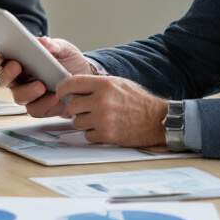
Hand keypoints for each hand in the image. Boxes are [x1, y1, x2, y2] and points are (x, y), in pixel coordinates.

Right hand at [0, 37, 95, 113]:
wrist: (87, 77)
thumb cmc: (70, 61)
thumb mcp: (64, 49)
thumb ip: (53, 45)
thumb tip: (41, 42)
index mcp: (22, 62)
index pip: (3, 60)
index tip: (2, 55)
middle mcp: (22, 80)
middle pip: (6, 80)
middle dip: (9, 74)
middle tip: (18, 67)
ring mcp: (31, 95)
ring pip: (19, 97)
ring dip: (28, 92)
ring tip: (42, 86)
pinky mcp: (43, 108)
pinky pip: (37, 110)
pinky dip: (44, 104)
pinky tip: (55, 97)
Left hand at [50, 75, 166, 146]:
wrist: (157, 120)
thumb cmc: (138, 101)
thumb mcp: (118, 84)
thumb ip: (96, 85)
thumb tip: (74, 87)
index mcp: (104, 85)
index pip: (71, 83)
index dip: (63, 88)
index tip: (61, 92)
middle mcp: (101, 101)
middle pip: (71, 105)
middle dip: (76, 108)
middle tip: (85, 109)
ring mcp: (103, 119)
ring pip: (77, 122)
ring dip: (85, 122)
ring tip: (99, 119)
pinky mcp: (107, 135)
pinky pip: (88, 135)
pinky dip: (94, 134)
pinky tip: (105, 128)